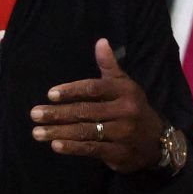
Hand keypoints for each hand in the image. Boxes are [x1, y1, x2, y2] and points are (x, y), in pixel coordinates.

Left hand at [30, 39, 165, 172]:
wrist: (158, 142)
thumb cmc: (134, 109)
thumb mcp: (125, 86)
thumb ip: (109, 66)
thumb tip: (101, 41)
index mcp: (125, 91)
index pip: (94, 88)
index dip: (71, 91)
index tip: (50, 94)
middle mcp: (125, 111)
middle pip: (86, 111)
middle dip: (58, 113)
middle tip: (34, 114)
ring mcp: (123, 133)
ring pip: (85, 131)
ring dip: (59, 132)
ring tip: (37, 132)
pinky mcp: (119, 153)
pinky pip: (92, 149)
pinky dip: (73, 148)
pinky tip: (56, 146)